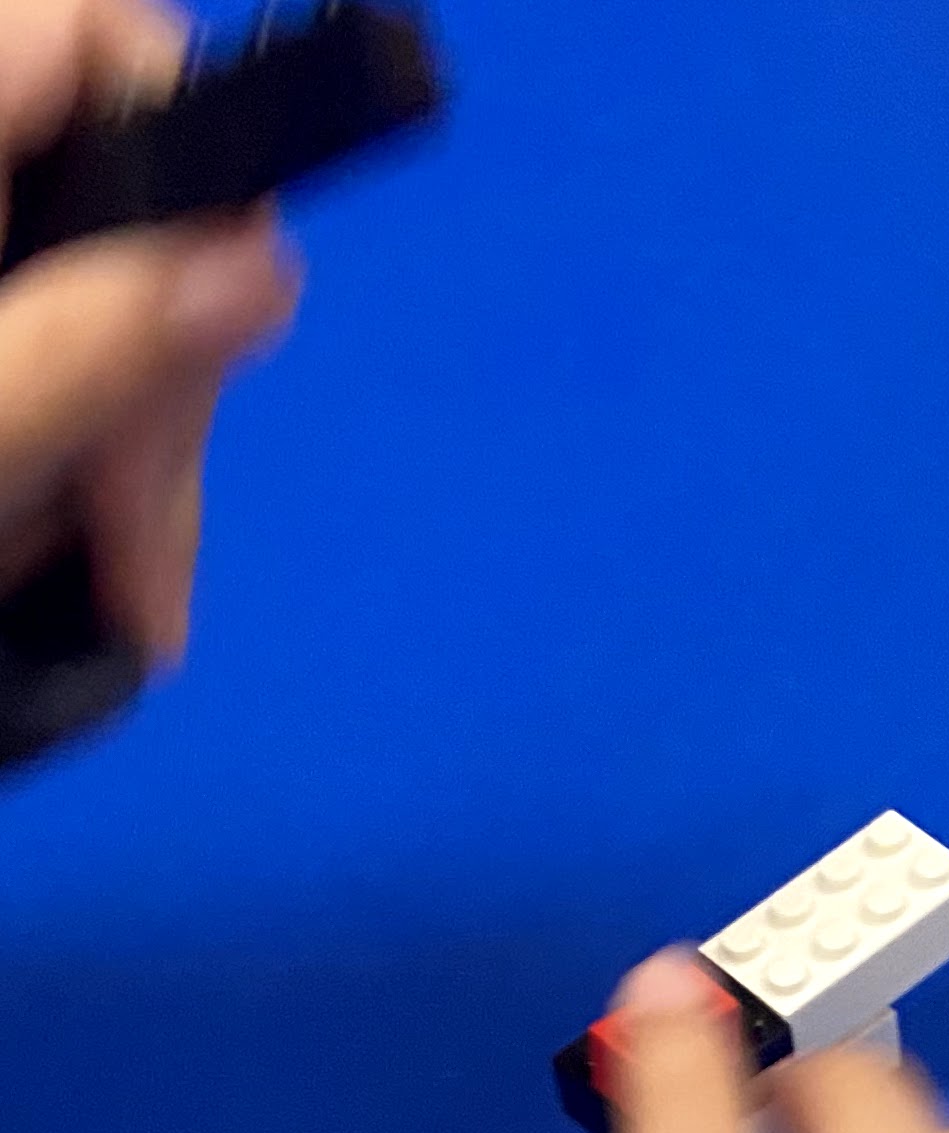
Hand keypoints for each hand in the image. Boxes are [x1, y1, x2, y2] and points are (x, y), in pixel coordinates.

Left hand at [0, 0, 301, 663]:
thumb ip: (108, 343)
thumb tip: (264, 264)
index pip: (102, 41)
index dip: (188, 149)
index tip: (225, 310)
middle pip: (120, 201)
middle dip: (166, 383)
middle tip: (143, 550)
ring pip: (105, 307)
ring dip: (143, 462)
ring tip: (129, 601)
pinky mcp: (13, 357)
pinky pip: (65, 370)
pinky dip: (92, 469)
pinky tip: (108, 578)